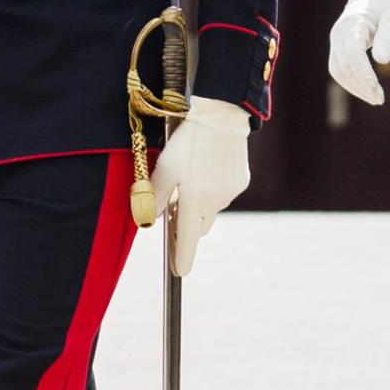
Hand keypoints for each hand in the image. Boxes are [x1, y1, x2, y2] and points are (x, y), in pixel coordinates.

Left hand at [150, 97, 253, 274]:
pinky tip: (207, 168)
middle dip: (187, 224)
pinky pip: (224, 194)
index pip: (187, 240)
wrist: (221, 116)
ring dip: (200, 204)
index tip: (179, 272)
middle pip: (198, 226)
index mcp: (195, 201)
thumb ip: (155, 197)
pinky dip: (214, 189)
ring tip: (190, 179)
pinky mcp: (240, 180)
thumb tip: (149, 220)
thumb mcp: (164, 168)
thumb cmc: (188, 142)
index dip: (182, 257)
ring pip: (211, 209)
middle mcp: (215, 202)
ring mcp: (230, 193)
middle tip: (173, 209)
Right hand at [325, 0, 389, 107]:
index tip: (377, 90)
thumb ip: (388, 37)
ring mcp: (335, 41)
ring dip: (355, 87)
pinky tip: (366, 90)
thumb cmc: (387, 6)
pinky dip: (350, 82)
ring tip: (375, 98)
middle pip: (344, 65)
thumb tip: (382, 61)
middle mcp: (338, 33)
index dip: (364, 74)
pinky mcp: (337, 48)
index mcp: (352, 24)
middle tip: (380, 99)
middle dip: (361, 85)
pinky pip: (339, 69)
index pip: (353, 54)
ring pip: (338, 71)